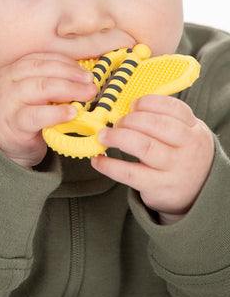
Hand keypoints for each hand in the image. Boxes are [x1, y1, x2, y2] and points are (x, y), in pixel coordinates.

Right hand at [0, 53, 96, 168]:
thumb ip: (47, 83)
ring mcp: (7, 101)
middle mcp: (6, 81)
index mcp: (11, 70)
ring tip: (88, 94)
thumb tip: (82, 78)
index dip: (66, 62)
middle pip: (42, 69)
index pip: (41, 58)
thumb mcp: (28, 95)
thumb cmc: (19, 119)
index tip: (84, 71)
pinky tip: (72, 113)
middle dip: (71, 74)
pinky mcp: (12, 123)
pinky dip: (57, 113)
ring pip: (41, 87)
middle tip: (91, 82)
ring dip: (70, 89)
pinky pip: (36, 115)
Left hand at [91, 94, 214, 223]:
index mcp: (194, 129)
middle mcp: (188, 148)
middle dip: (131, 120)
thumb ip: (163, 119)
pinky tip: (98, 160)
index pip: (174, 108)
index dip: (148, 102)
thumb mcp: (184, 134)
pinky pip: (130, 173)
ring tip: (104, 136)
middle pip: (158, 125)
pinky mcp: (159, 187)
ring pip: (145, 147)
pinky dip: (109, 165)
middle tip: (117, 123)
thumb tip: (126, 109)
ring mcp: (175, 169)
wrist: (198, 194)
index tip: (133, 105)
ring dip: (118, 137)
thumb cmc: (181, 155)